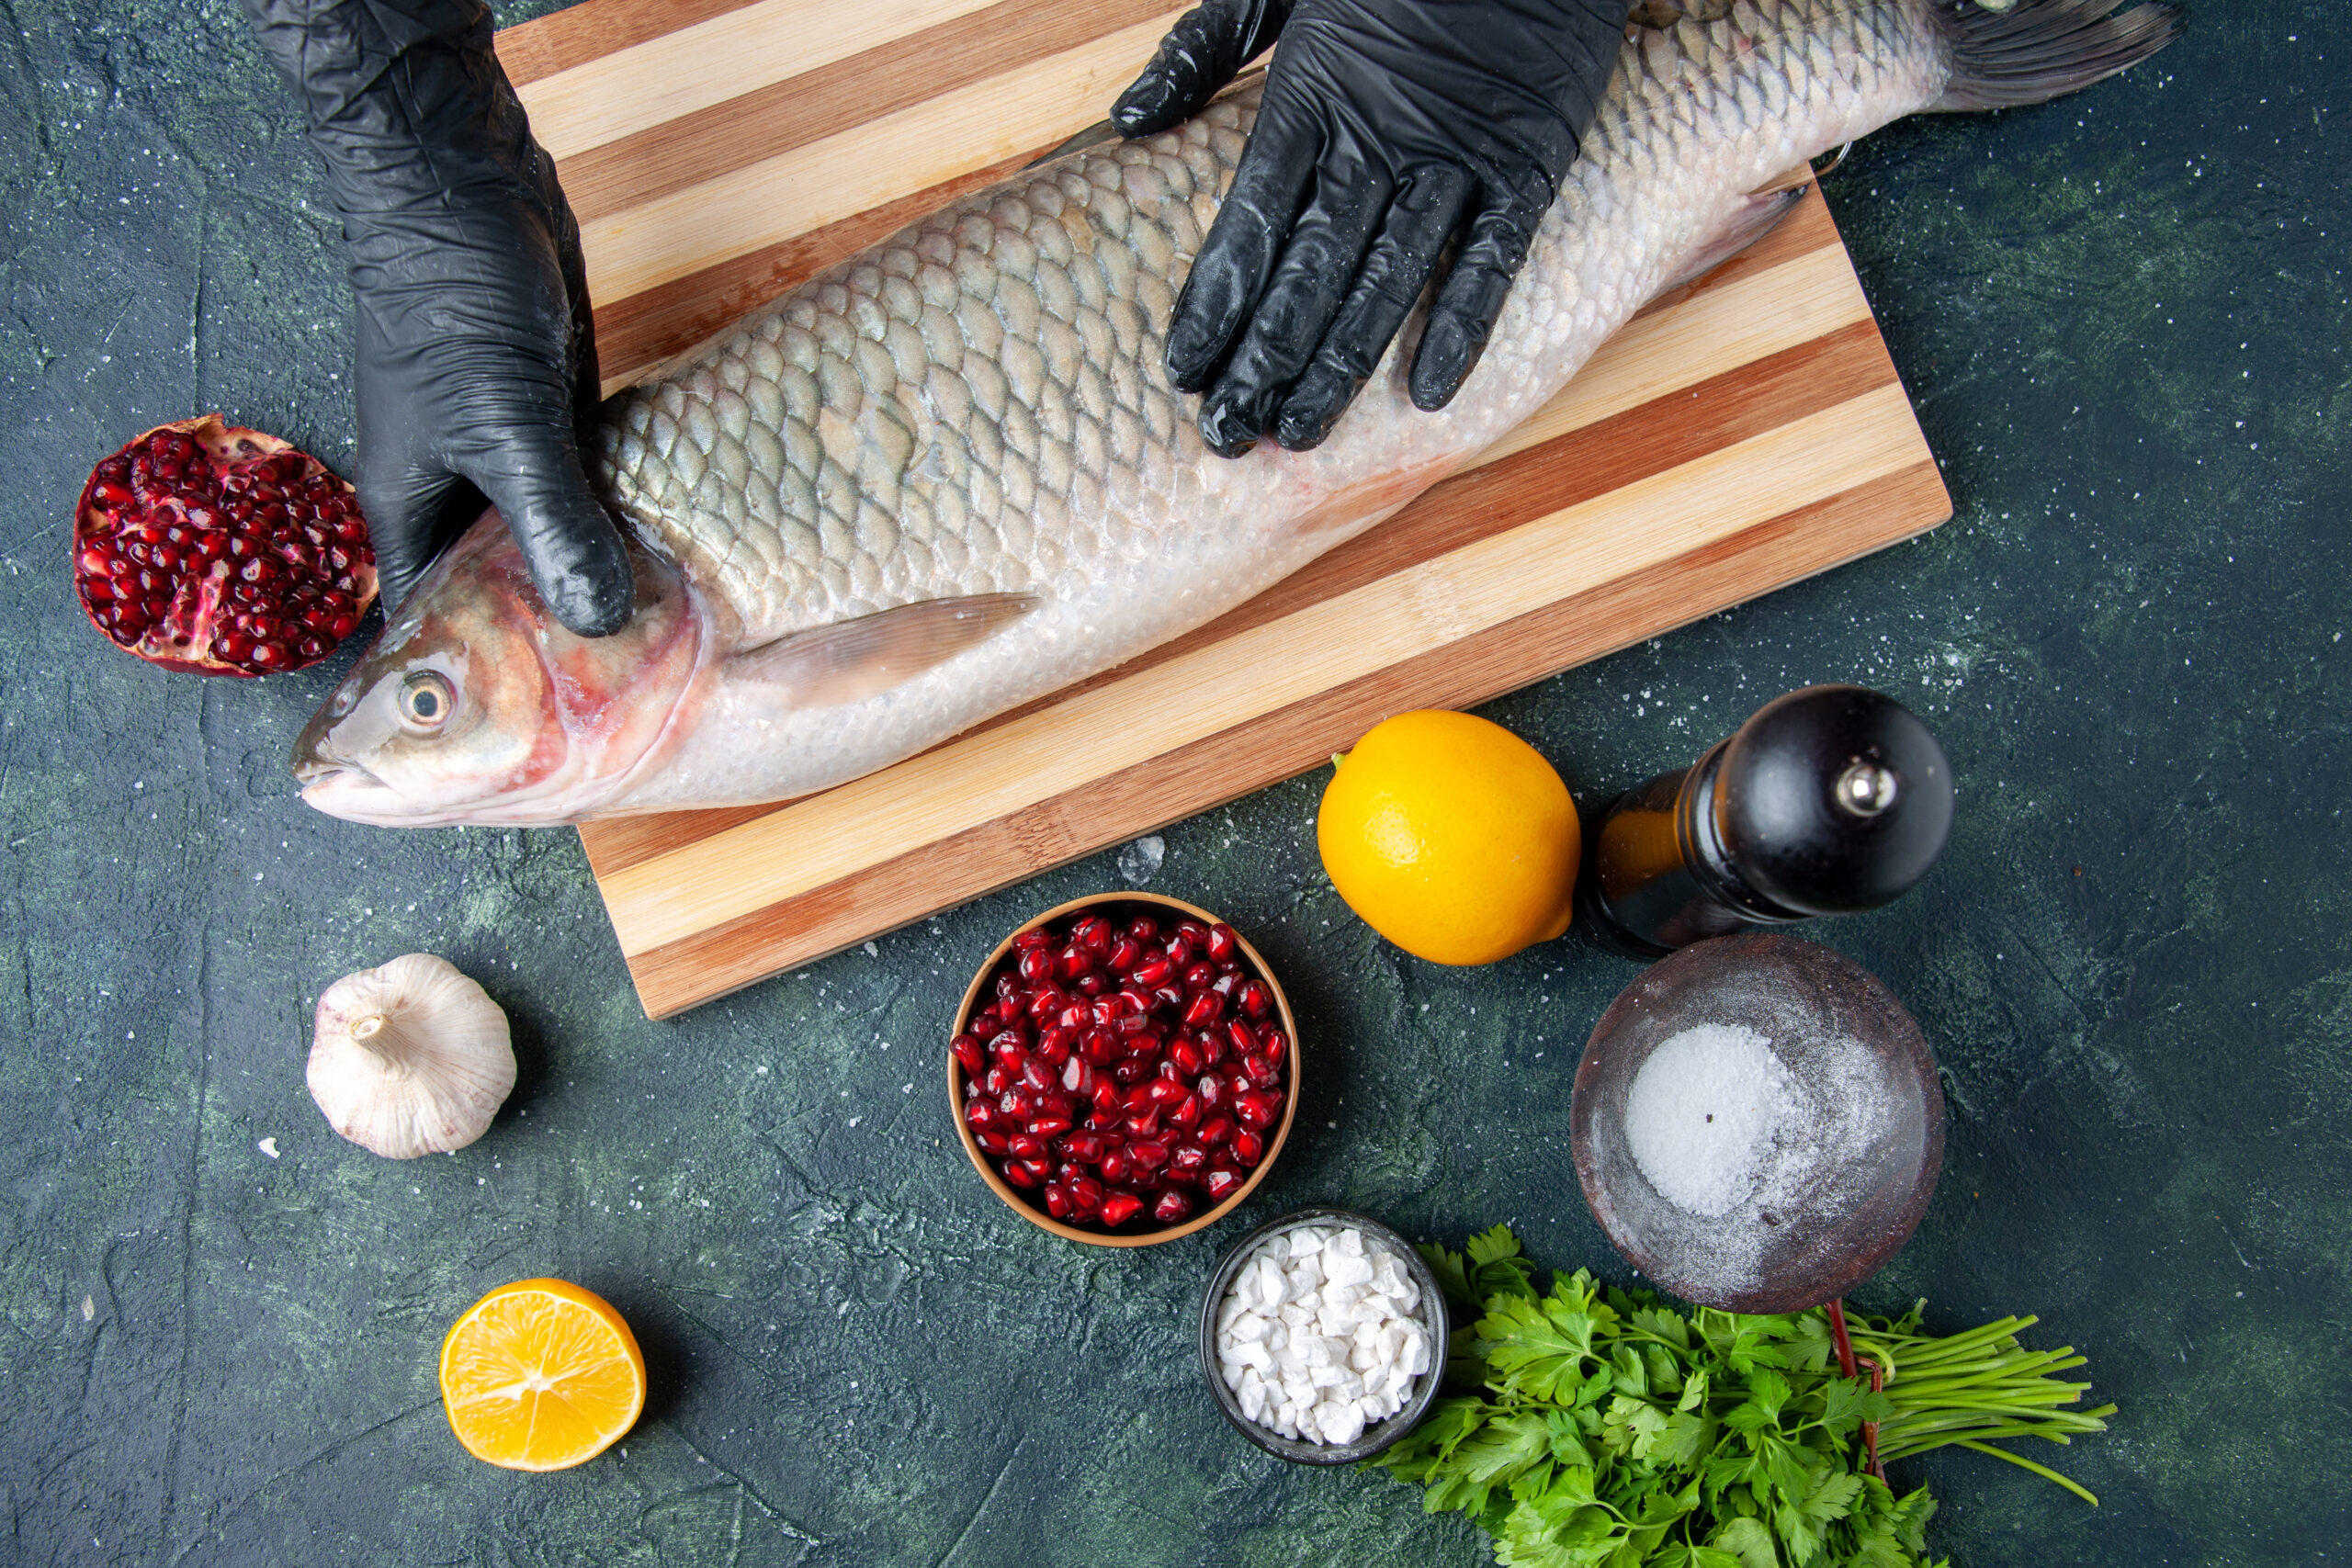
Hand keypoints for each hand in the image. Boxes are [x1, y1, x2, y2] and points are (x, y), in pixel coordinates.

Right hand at [245, 0, 632, 635]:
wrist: (461, 181)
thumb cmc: (449, 301)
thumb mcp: (501, 427)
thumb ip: (550, 524)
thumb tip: (598, 620)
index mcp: (411, 511)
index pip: (433, 627)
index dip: (481, 682)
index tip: (550, 730)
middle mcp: (454, 491)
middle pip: (505, 591)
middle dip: (559, 634)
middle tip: (636, 692)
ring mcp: (504, 450)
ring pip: (555, 537)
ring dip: (604, 570)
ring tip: (675, 635)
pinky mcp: (551, 410)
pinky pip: (591, 484)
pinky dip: (627, 512)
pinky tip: (682, 546)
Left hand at [1112, 0, 1626, 456]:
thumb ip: (1204, 48)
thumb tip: (1128, 121)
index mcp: (1309, 94)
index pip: (1249, 224)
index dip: (1215, 304)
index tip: (1186, 371)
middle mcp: (1376, 138)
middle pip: (1309, 272)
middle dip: (1264, 360)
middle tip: (1229, 433)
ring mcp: (1455, 156)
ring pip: (1388, 282)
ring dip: (1342, 366)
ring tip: (1300, 434)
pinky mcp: (1527, 163)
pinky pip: (1491, 261)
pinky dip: (1463, 329)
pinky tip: (1430, 396)